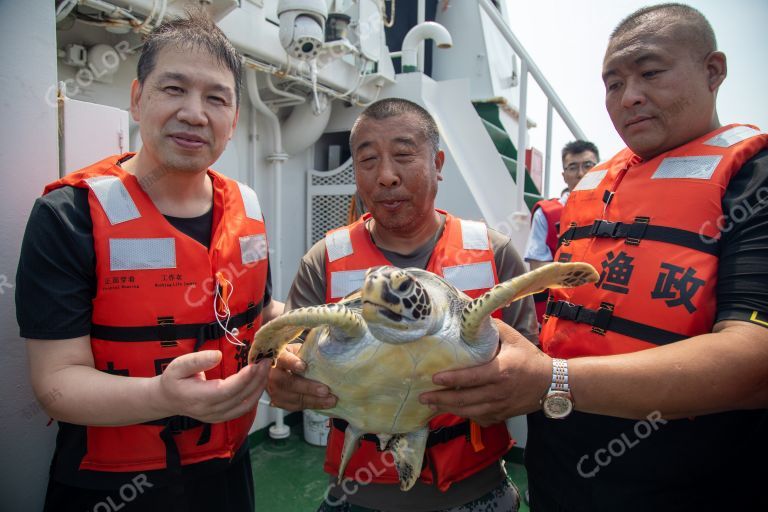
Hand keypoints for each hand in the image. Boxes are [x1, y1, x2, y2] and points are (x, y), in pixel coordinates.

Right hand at [154, 350, 270, 422]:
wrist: (168, 399)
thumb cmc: (173, 380)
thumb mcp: (179, 365)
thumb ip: (197, 360)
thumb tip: (217, 355)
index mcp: (198, 398)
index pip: (226, 390)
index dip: (243, 379)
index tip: (254, 364)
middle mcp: (210, 410)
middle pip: (240, 397)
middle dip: (256, 378)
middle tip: (266, 361)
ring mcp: (217, 416)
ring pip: (245, 405)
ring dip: (259, 387)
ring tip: (266, 368)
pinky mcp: (223, 417)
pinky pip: (244, 409)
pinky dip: (255, 395)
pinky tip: (259, 381)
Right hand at [267, 343, 336, 410]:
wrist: (282, 368)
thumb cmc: (295, 356)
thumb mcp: (299, 350)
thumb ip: (308, 351)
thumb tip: (327, 350)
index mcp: (278, 356)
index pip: (283, 359)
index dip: (292, 363)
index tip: (303, 366)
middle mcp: (272, 374)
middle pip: (287, 383)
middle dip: (307, 388)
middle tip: (325, 390)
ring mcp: (273, 389)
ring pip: (292, 397)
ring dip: (313, 400)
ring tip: (330, 399)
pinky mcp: (278, 401)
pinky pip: (294, 406)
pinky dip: (311, 405)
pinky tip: (324, 404)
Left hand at [419, 320, 551, 425]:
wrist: (552, 383)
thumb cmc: (530, 358)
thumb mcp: (513, 338)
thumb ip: (493, 328)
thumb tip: (472, 314)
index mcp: (500, 371)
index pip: (472, 377)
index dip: (452, 379)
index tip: (434, 378)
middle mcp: (498, 392)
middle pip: (465, 399)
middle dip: (442, 399)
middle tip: (423, 396)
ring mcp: (500, 406)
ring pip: (470, 411)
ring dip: (449, 409)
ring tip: (431, 404)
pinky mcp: (502, 415)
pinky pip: (479, 418)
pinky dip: (465, 416)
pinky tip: (452, 411)